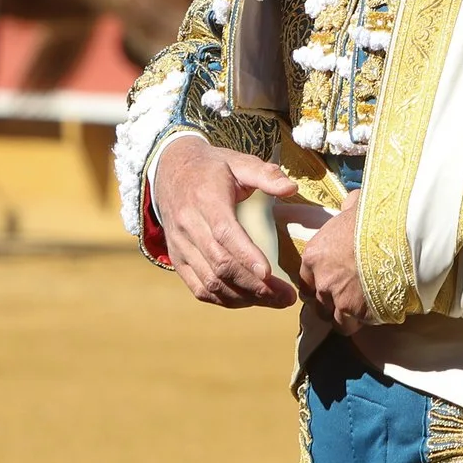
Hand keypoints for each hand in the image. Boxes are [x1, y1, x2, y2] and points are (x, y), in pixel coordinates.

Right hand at [150, 138, 299, 307]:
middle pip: (220, 264)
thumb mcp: (238, 162)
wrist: (170, 170)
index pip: (225, 233)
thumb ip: (265, 175)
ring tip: (273, 301)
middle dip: (255, 285)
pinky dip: (223, 299)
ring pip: (210, 282)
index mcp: (205, 199)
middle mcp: (188, 225)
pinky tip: (248, 300)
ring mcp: (180, 245)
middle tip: (286, 297)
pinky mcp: (177, 259)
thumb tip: (292, 188)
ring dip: (243, 297)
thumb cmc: (211, 168)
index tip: (269, 273)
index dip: (246, 255)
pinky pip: (198, 288)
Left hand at [290, 192, 367, 332]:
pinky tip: (376, 312)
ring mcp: (339, 300)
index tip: (329, 283)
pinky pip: (357, 325)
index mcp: (314, 256)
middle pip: (319, 303)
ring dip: (346, 318)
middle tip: (347, 298)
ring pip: (335, 320)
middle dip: (331, 303)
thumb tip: (350, 203)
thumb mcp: (354, 208)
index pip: (306, 280)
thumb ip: (347, 210)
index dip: (318, 284)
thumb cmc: (375, 219)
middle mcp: (322, 282)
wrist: (397, 237)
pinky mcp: (359, 314)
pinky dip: (364, 322)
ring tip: (361, 312)